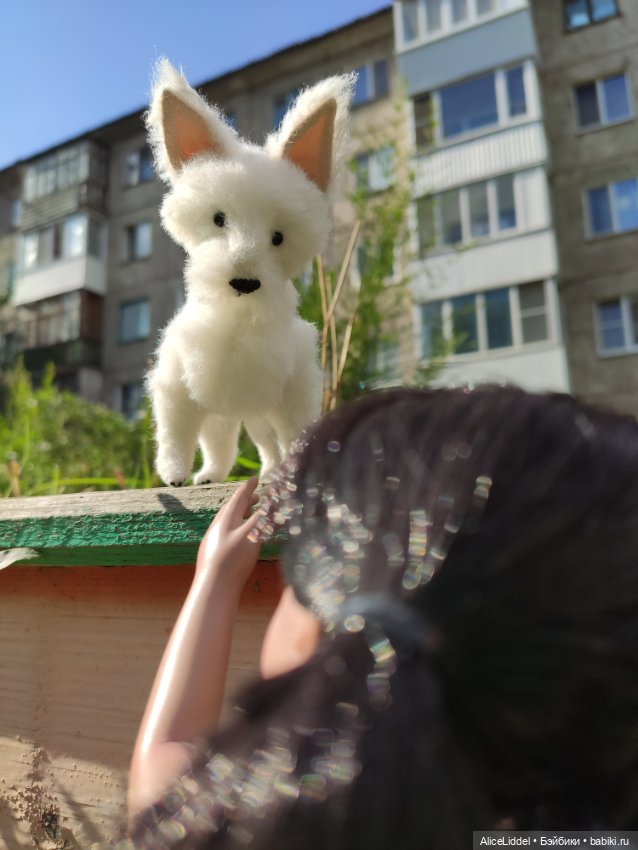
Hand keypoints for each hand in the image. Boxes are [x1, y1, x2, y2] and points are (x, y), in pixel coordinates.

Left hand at [195, 477, 262, 591]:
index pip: (239, 497)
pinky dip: (235, 529)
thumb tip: (273, 502)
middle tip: (256, 497)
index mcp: (227, 519)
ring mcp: (212, 540)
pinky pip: (225, 533)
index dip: (249, 487)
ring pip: (227, 522)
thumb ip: (263, 518)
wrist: (213, 587)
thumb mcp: (252, 535)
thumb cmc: (234, 559)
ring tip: (249, 517)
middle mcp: (217, 526)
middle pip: (232, 508)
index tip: (255, 478)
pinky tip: (238, 539)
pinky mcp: (211, 553)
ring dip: (240, 515)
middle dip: (245, 501)